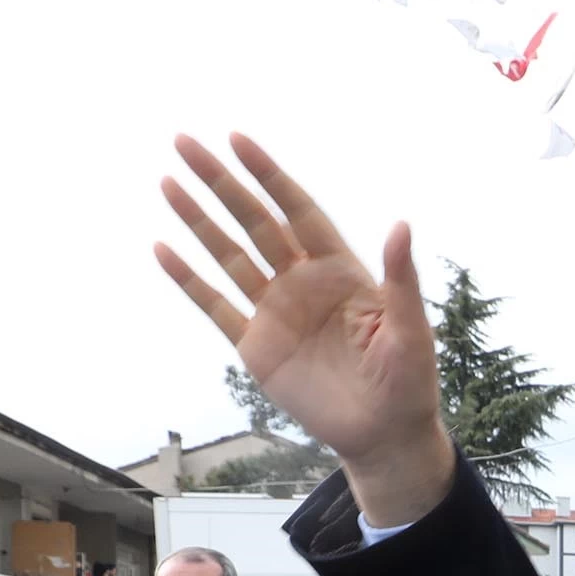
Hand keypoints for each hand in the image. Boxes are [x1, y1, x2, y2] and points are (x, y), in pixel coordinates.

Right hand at [155, 134, 456, 526]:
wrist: (383, 435)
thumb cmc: (407, 382)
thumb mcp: (410, 331)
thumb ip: (401, 280)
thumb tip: (401, 225)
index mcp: (340, 269)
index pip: (297, 210)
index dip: (268, 175)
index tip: (238, 140)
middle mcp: (302, 281)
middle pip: (254, 221)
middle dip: (221, 182)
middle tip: (185, 143)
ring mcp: (275, 311)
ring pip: (229, 255)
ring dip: (198, 220)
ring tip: (168, 183)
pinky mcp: (256, 346)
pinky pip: (216, 306)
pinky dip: (190, 280)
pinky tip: (163, 250)